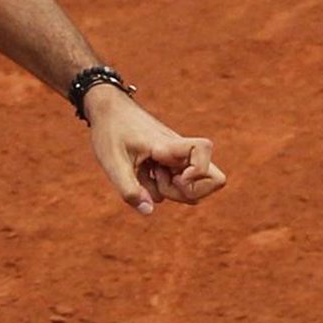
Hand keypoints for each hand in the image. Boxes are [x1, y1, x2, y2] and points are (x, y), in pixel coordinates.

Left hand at [84, 85, 225, 214]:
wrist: (108, 110)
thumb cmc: (110, 131)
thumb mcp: (113, 163)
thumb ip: (129, 190)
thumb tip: (148, 211)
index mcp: (168, 145)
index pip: (205, 149)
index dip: (198, 172)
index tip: (175, 177)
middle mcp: (179, 151)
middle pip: (213, 177)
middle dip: (189, 192)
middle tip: (158, 181)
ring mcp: (177, 158)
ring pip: (193, 186)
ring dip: (171, 190)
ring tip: (146, 173)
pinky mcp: (170, 163)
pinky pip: (177, 183)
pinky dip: (161, 187)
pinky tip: (144, 174)